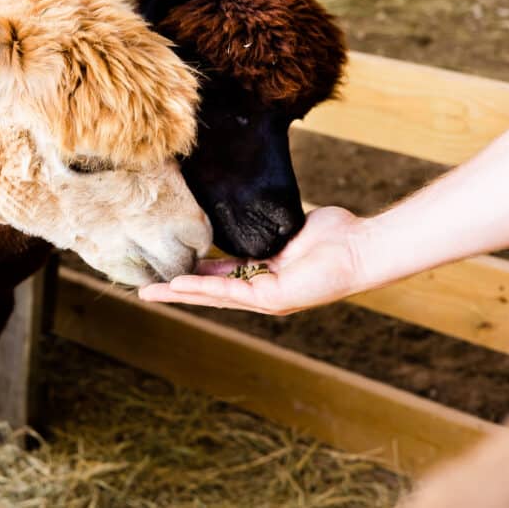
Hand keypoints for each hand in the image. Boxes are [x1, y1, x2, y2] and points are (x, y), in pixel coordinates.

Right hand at [138, 207, 370, 314]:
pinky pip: (229, 291)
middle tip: (147, 291)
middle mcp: (261, 290)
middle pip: (209, 290)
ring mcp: (266, 297)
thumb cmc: (336, 235)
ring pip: (213, 294)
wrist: (361, 247)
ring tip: (152, 292)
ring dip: (181, 293)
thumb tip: (254, 210)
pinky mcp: (272, 298)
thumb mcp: (290, 228)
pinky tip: (180, 285)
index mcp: (264, 274)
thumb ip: (268, 227)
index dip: (192, 272)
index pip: (219, 274)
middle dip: (177, 290)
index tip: (168, 267)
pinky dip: (202, 288)